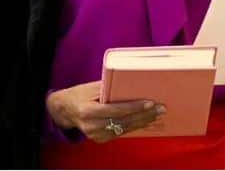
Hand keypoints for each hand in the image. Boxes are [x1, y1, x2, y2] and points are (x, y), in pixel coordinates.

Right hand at [45, 81, 165, 142]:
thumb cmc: (79, 94)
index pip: (116, 110)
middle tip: (160, 109)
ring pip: (124, 129)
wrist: (64, 110)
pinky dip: (134, 126)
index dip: (134, 107)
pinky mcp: (100, 139)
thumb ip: (109, 87)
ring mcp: (96, 135)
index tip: (150, 102)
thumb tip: (132, 84)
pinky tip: (145, 121)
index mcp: (88, 111)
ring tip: (157, 114)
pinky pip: (121, 133)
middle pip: (124, 121)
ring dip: (142, 122)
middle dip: (144, 115)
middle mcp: (92, 126)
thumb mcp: (91, 87)